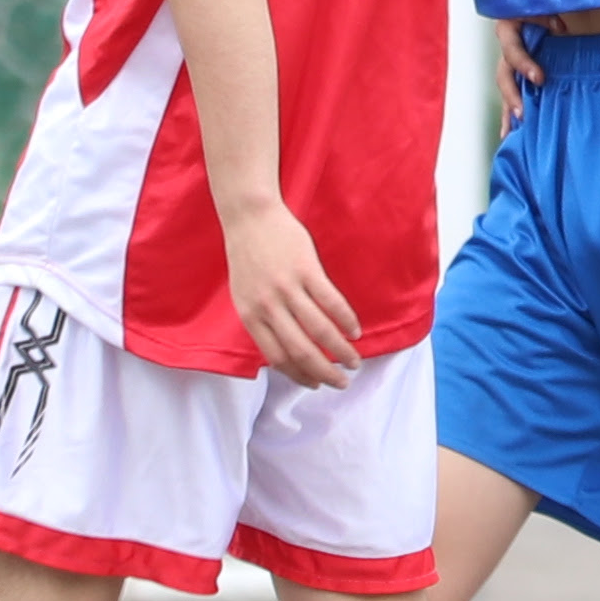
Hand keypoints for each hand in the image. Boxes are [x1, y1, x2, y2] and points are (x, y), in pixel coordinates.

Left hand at [216, 193, 364, 388]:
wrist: (249, 216)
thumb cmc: (248, 257)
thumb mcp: (244, 295)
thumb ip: (262, 321)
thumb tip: (285, 350)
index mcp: (250, 316)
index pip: (277, 358)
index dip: (299, 375)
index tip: (316, 384)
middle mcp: (268, 306)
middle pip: (301, 350)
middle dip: (325, 373)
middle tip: (342, 383)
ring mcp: (287, 288)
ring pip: (319, 330)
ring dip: (341, 351)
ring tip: (354, 361)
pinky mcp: (306, 269)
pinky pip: (331, 302)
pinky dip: (346, 320)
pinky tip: (355, 331)